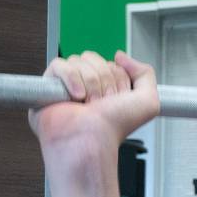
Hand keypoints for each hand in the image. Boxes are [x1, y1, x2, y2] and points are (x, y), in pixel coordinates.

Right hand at [29, 50, 159, 158]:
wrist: (91, 141)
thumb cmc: (114, 128)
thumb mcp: (148, 102)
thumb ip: (145, 74)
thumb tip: (119, 55)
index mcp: (106, 90)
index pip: (110, 63)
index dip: (118, 78)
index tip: (117, 100)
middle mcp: (87, 88)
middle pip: (93, 58)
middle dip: (104, 80)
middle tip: (102, 104)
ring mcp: (67, 87)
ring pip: (78, 60)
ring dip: (89, 83)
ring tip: (88, 104)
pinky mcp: (48, 88)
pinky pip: (59, 65)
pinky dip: (70, 78)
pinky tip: (76, 97)